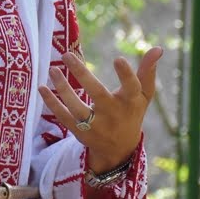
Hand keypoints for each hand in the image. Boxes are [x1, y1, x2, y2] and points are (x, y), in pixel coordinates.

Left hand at [38, 47, 162, 173]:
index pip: (131, 88)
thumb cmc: (132, 113)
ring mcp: (95, 125)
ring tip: (52, 69)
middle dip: (82, 75)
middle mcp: (113, 115)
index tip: (118, 59)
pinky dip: (52, 103)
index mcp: (130, 103)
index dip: (126, 75)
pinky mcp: (80, 132)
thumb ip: (148, 72)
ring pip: (77, 107)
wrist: (119, 150)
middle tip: (67, 55)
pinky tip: (41, 87)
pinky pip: (64, 117)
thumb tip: (157, 48)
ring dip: (62, 88)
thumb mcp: (143, 96)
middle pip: (98, 94)